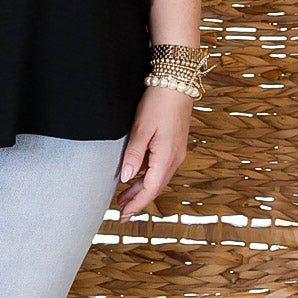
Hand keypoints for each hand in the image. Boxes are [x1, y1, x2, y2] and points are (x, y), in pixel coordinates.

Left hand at [114, 86, 193, 219]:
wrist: (177, 83)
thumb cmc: (159, 102)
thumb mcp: (142, 128)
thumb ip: (134, 154)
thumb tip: (127, 177)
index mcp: (167, 157)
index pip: (151, 189)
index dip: (137, 203)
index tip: (124, 215)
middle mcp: (175, 158)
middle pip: (155, 187)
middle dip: (138, 200)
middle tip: (121, 211)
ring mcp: (176, 151)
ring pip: (158, 178)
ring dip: (142, 189)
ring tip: (124, 197)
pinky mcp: (174, 145)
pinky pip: (160, 168)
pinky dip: (148, 176)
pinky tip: (136, 177)